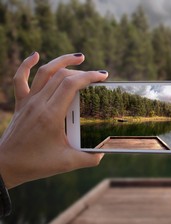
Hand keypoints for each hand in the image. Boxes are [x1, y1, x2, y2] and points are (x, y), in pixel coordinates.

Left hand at [0, 52, 107, 188]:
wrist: (6, 166)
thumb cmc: (36, 164)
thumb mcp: (68, 163)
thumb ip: (89, 158)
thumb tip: (104, 152)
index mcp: (51, 115)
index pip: (71, 85)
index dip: (89, 77)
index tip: (103, 76)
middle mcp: (38, 104)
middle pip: (61, 76)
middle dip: (82, 71)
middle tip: (97, 75)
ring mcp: (28, 102)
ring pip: (44, 72)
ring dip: (61, 61)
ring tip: (78, 57)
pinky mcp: (21, 104)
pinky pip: (20, 79)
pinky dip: (27, 65)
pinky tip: (35, 55)